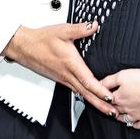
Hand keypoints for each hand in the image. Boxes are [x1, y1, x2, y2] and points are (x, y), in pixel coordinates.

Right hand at [3, 22, 118, 117]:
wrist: (25, 47)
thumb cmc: (41, 40)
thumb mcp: (62, 30)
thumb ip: (80, 29)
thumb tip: (94, 25)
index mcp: (70, 63)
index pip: (87, 80)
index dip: (99, 90)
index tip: (110, 97)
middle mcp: (67, 74)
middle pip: (86, 93)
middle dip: (101, 104)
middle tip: (114, 113)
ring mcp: (64, 79)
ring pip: (82, 94)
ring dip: (95, 103)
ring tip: (107, 110)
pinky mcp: (61, 79)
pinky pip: (76, 91)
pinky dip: (86, 97)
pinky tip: (92, 99)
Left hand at [100, 69, 139, 129]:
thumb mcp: (122, 75)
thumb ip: (108, 81)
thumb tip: (98, 84)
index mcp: (119, 98)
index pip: (107, 100)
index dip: (104, 98)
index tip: (103, 97)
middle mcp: (126, 109)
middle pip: (115, 110)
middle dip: (112, 107)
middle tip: (111, 105)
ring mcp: (137, 115)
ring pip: (124, 119)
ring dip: (120, 117)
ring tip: (119, 113)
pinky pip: (139, 125)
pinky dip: (134, 125)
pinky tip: (133, 122)